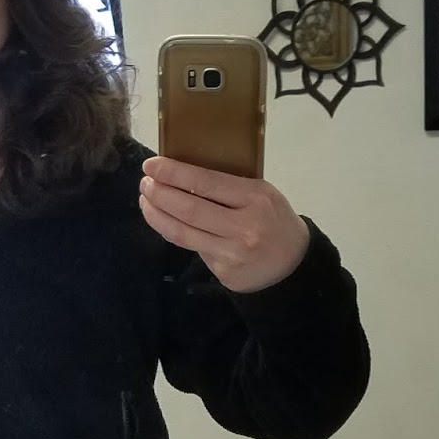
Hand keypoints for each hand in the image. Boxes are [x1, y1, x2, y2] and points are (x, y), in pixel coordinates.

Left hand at [139, 155, 309, 293]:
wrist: (293, 266)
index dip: (174, 174)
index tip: (152, 165)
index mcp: (255, 199)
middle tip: (145, 183)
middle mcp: (244, 228)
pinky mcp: (224, 272)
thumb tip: (182, 176)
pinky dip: (174, 232)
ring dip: (157, 215)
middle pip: (188, 209)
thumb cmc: (274, 220)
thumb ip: (229, 187)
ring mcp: (232, 254)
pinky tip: (165, 221)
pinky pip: (192, 248)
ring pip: (182, 233)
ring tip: (146, 200)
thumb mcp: (263, 194)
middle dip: (159, 194)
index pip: (205, 183)